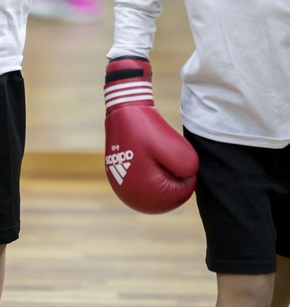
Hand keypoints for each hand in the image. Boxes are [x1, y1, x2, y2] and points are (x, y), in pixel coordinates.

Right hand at [104, 57, 197, 212]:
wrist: (124, 110)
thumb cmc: (148, 128)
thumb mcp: (176, 149)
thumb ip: (188, 168)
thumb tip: (188, 176)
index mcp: (142, 190)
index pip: (177, 197)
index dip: (188, 180)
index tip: (185, 159)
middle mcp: (127, 191)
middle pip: (163, 195)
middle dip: (174, 179)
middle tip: (174, 156)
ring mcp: (120, 182)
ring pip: (151, 188)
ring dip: (162, 176)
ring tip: (163, 154)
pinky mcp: (118, 173)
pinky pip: (140, 181)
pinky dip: (150, 174)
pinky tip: (153, 158)